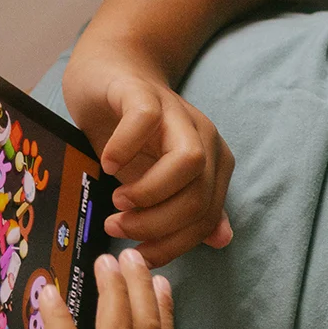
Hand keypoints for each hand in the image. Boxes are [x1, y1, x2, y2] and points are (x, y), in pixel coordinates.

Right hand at [60, 43, 234, 263]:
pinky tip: (106, 164)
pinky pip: (145, 121)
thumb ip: (188, 209)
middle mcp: (204, 139)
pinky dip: (126, 148)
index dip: (173, 243)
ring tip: (118, 200)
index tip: (138, 252)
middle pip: (199, 196)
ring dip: (149, 191)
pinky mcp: (144, 93)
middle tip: (119, 226)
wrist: (110, 75)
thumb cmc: (133, 134)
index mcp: (213, 165)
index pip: (206, 218)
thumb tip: (221, 239)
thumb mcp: (158, 180)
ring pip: (188, 161)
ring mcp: (177, 113)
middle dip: (158, 223)